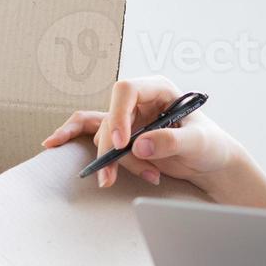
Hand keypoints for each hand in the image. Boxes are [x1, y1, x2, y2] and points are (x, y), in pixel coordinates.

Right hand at [41, 75, 242, 190]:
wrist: (212, 162)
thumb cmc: (210, 145)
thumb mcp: (198, 143)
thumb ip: (172, 142)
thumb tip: (139, 145)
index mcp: (159, 89)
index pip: (126, 90)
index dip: (119, 115)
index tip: (121, 144)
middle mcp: (140, 101)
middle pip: (111, 118)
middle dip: (112, 150)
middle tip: (111, 176)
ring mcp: (130, 118)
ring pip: (105, 137)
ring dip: (118, 162)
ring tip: (150, 176)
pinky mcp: (124, 137)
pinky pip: (94, 135)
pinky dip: (78, 142)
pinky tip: (53, 143)